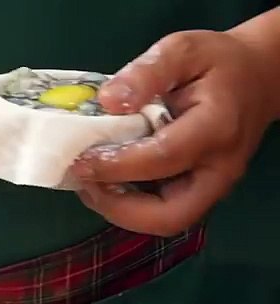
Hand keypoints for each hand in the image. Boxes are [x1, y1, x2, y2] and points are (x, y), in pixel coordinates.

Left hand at [68, 30, 276, 235]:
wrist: (257, 78)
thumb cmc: (217, 63)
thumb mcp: (183, 49)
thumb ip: (147, 71)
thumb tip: (108, 100)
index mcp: (217, 126)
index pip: (163, 158)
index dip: (116, 165)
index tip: (79, 161)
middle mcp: (220, 167)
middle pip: (169, 214)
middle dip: (118, 208)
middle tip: (85, 182)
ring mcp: (215, 185)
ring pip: (167, 221)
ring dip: (121, 210)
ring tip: (91, 182)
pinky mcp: (203, 191)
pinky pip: (166, 212)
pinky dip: (132, 205)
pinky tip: (109, 181)